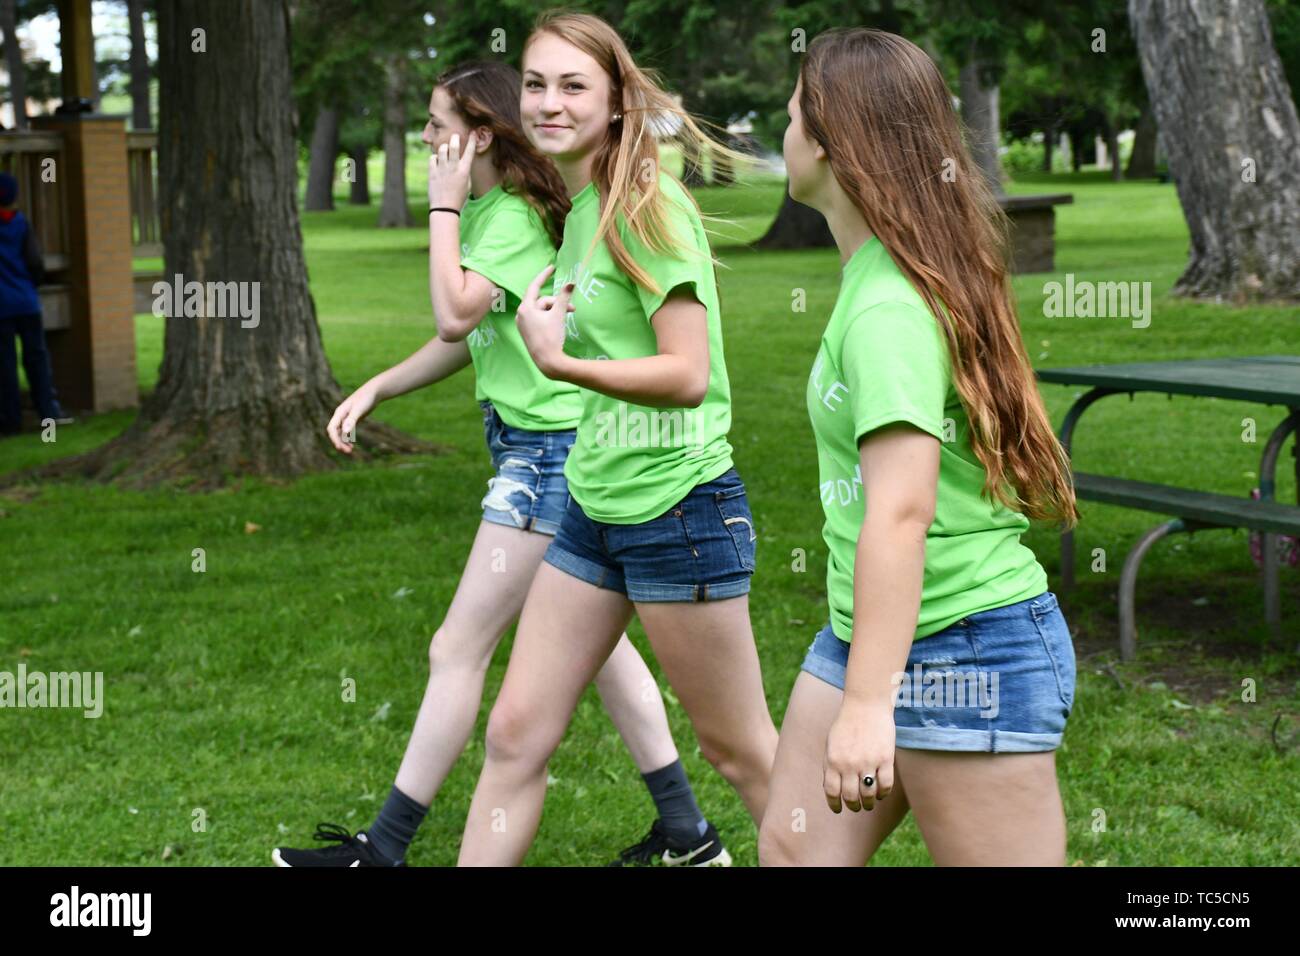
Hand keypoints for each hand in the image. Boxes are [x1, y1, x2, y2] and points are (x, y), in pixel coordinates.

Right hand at [326, 385, 378, 453]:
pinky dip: (347, 438)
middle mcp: (341, 416)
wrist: (374, 391)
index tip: (340, 448)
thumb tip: (345, 432)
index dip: (334, 439)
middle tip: (347, 452)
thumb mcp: (359, 410)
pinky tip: (352, 444)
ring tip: (350, 450)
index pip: (332, 428)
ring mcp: (346, 418)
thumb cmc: (366, 398)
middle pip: (335, 432)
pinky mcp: (353, 419)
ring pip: (340, 433)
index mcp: (339, 413)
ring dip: (343, 442)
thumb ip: (351, 420)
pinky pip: (346, 431)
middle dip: (339, 442)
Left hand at [428, 132, 475, 208]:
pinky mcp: (432, 172)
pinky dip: (435, 157)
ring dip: (444, 147)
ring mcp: (442, 169)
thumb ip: (464, 170)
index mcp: (464, 171)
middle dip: (455, 138)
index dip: (472, 140)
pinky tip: (437, 162)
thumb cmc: (458, 197)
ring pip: (442, 149)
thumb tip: (462, 159)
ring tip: (445, 151)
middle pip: (454, 145)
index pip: (470, 151)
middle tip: (455, 137)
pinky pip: (432, 157)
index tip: (473, 132)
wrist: (445, 208)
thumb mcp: (467, 183)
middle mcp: (453, 168)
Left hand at [514, 264, 573, 377]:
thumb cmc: (552, 337)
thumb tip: (571, 283)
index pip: (535, 286)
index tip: (552, 267)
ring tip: (566, 318)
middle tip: (572, 309)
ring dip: (555, 311)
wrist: (548, 362)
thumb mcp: (559, 315)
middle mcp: (521, 314)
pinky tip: (557, 324)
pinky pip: (539, 318)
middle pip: (542, 301)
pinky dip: (549, 317)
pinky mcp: (527, 331)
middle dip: (557, 303)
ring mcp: (523, 324)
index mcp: (525, 308)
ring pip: (541, 310)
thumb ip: (564, 297)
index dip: (544, 275)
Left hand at [823, 697, 895, 812]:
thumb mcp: (831, 744)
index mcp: (833, 760)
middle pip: (851, 797)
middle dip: (853, 806)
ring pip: (869, 795)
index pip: (832, 791)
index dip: (835, 804)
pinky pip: (886, 785)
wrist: (866, 704)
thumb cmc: (846, 725)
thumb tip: (832, 789)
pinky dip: (883, 793)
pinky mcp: (885, 759)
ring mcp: (868, 762)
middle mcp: (849, 764)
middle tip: (857, 807)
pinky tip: (881, 793)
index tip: (838, 809)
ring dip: (869, 803)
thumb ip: (830, 766)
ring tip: (869, 803)